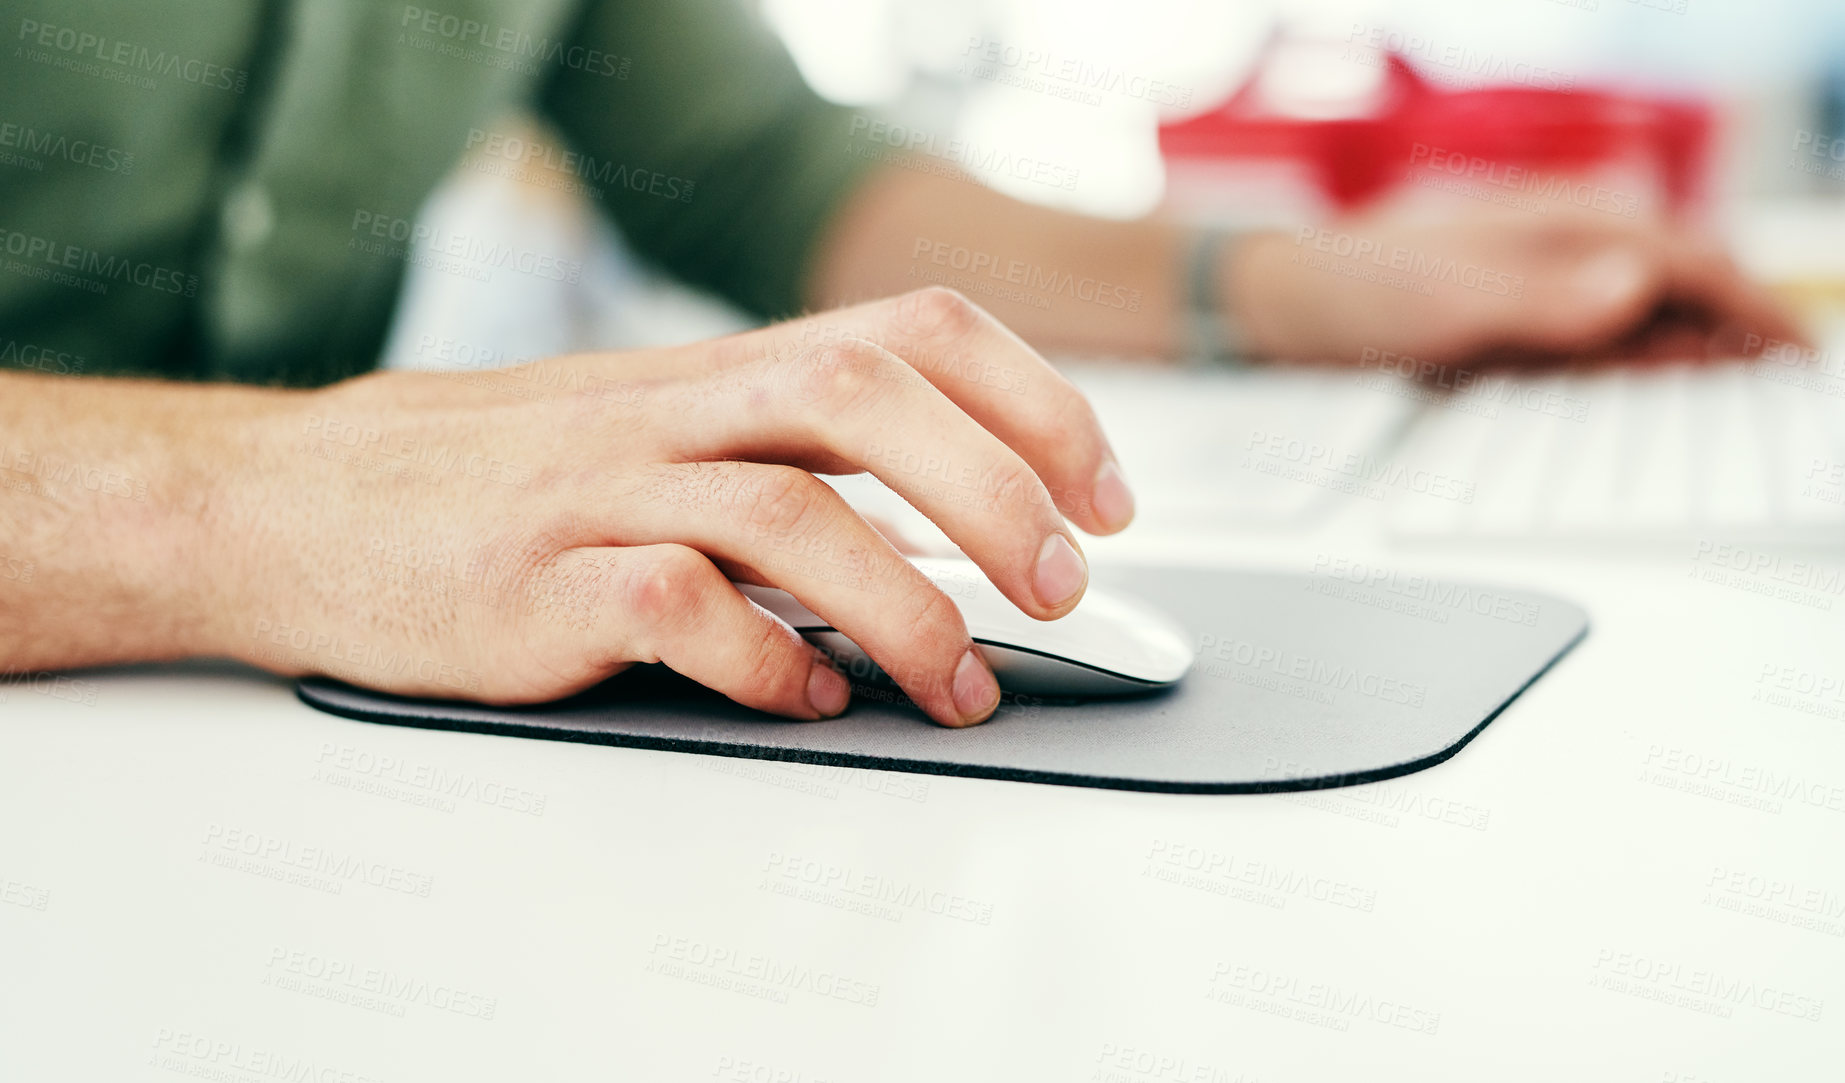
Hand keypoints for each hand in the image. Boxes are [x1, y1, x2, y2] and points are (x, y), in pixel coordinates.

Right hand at [202, 289, 1134, 726]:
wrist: (298, 504)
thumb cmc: (498, 480)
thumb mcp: (659, 436)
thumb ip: (790, 465)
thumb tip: (955, 534)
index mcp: (718, 371)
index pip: (908, 332)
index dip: (1030, 400)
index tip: (1105, 493)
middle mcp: (671, 411)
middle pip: (862, 395)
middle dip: (995, 490)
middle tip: (1061, 589)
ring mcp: (599, 491)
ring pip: (782, 511)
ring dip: (902, 605)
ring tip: (957, 682)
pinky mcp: (533, 584)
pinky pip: (670, 607)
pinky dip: (763, 663)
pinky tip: (804, 702)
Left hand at [1227, 209, 1806, 368]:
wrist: (1277, 304)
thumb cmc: (1353, 288)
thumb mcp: (1450, 301)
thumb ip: (1546, 301)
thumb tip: (1637, 285)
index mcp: (1566, 225)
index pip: (1691, 260)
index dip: (1752, 306)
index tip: (1796, 354)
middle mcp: (1563, 249)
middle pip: (1679, 286)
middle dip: (1736, 327)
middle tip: (1783, 381)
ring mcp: (1541, 284)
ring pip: (1643, 315)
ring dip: (1692, 350)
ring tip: (1739, 396)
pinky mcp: (1513, 320)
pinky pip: (1596, 341)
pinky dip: (1634, 363)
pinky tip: (1649, 391)